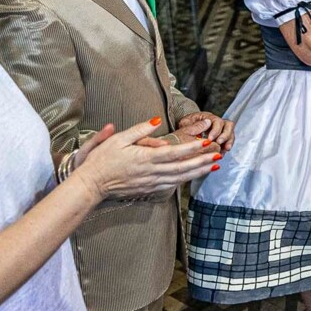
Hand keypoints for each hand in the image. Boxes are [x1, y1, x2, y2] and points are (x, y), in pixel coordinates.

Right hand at [73, 118, 218, 200]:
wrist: (91, 184)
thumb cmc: (102, 159)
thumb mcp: (117, 139)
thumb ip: (139, 130)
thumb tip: (156, 121)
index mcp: (144, 158)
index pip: (174, 153)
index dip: (191, 148)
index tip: (206, 143)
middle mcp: (151, 172)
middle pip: (182, 168)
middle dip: (202, 162)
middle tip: (219, 156)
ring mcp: (150, 182)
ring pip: (180, 178)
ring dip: (198, 172)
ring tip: (213, 165)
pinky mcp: (148, 189)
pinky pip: (171, 184)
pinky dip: (185, 179)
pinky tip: (194, 175)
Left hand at [177, 111, 235, 152]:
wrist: (182, 132)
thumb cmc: (184, 127)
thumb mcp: (185, 123)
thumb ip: (195, 124)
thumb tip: (208, 123)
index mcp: (208, 117)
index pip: (217, 121)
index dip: (216, 130)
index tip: (210, 139)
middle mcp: (216, 123)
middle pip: (228, 125)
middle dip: (225, 135)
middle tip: (219, 143)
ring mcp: (220, 130)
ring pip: (230, 133)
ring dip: (229, 141)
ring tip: (225, 149)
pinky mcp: (220, 139)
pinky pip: (228, 142)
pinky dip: (226, 147)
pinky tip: (222, 153)